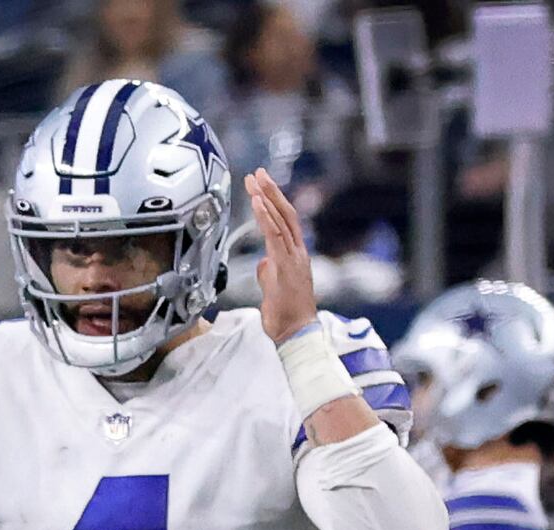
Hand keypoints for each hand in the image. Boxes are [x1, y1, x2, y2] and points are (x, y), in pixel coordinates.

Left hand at [249, 169, 318, 343]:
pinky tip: (257, 202)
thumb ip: (268, 272)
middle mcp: (297, 251)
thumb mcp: (272, 288)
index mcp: (293, 255)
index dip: (272, 203)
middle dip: (271, 192)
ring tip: (256, 180)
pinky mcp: (286, 265)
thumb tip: (263, 262)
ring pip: (281, 220)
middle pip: (284, 213)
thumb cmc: (285, 314)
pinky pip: (275, 235)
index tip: (260, 187)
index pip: (283, 222)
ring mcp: (293, 257)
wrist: (296, 332)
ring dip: (267, 198)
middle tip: (258, 173)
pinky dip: (266, 217)